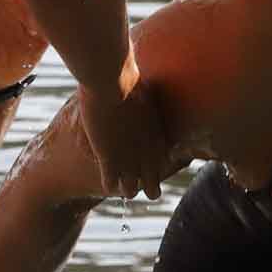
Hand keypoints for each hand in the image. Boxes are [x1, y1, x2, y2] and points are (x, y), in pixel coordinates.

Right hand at [78, 72, 170, 201]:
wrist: (114, 84)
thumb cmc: (132, 81)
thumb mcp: (149, 94)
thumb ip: (151, 103)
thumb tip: (152, 94)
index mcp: (160, 139)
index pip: (164, 164)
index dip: (158, 168)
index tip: (153, 165)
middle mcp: (147, 154)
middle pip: (152, 187)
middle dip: (148, 187)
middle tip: (145, 187)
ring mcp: (128, 159)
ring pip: (129, 190)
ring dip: (125, 188)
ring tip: (124, 188)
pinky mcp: (108, 158)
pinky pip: (109, 183)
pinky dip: (108, 184)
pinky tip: (106, 184)